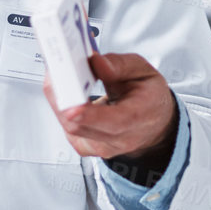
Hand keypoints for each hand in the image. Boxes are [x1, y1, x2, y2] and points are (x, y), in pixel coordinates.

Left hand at [45, 52, 176, 160]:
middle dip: (63, 97)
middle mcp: (119, 138)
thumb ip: (119, 64)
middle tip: (56, 72)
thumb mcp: (144, 71)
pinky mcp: (86, 147)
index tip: (71, 104)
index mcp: (138, 117)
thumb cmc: (150, 98)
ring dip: (60, 100)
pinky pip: (67, 128)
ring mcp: (101, 147)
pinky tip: (65, 93)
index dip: (88, 114)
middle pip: (80, 125)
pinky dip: (62, 109)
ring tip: (61, 77)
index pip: (113, 122)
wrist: (155, 123)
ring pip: (69, 126)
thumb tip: (95, 62)